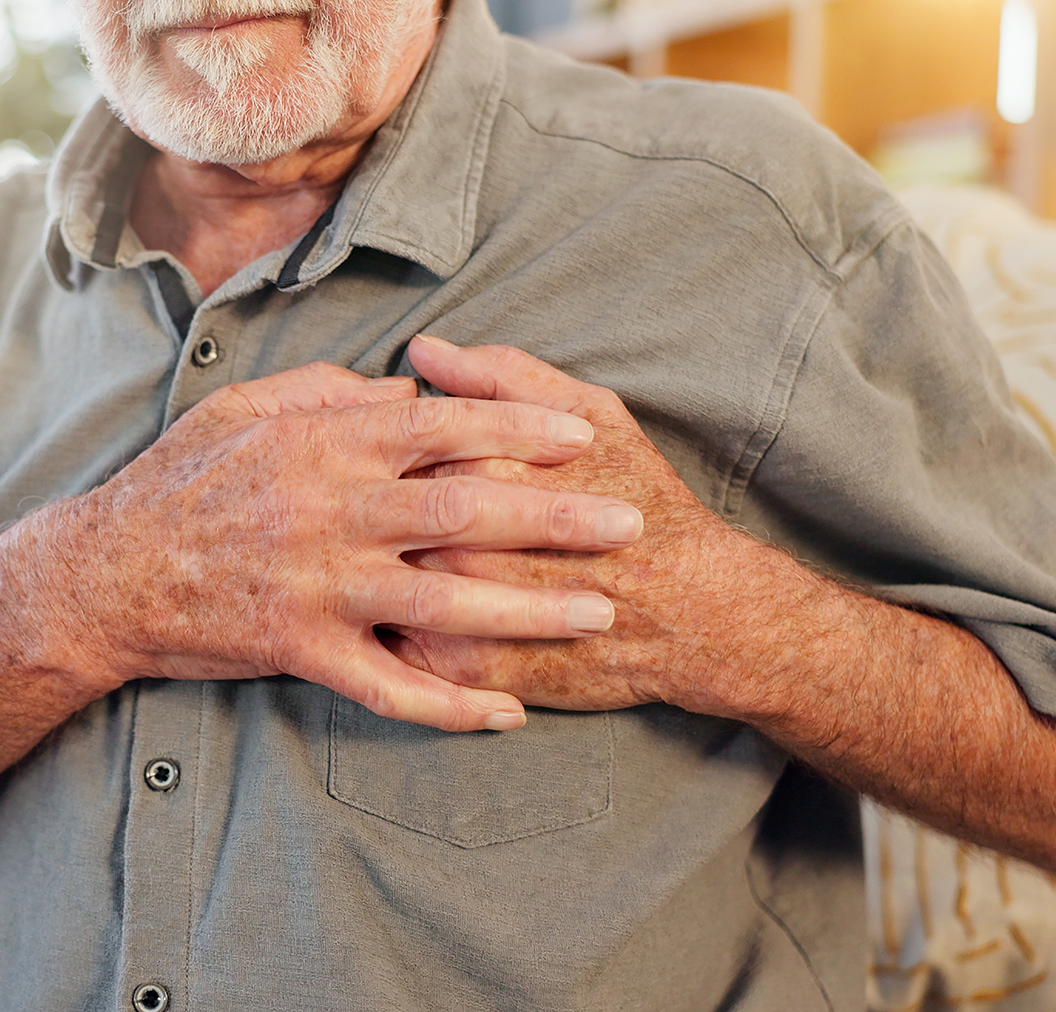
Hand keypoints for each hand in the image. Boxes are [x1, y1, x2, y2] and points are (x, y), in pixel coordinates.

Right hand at [28, 360, 648, 731]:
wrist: (104, 573)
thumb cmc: (179, 479)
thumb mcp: (244, 407)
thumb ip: (329, 391)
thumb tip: (405, 387)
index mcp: (322, 444)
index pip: (441, 427)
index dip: (519, 427)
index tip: (583, 433)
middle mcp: (330, 512)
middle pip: (464, 511)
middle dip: (554, 517)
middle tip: (628, 522)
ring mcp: (317, 585)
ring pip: (442, 600)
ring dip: (529, 609)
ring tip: (598, 612)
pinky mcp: (300, 648)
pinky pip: (387, 685)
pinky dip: (449, 704)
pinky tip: (505, 714)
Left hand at [389, 336, 797, 715]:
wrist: (695, 612)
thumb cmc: (644, 502)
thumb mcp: (591, 415)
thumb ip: (503, 377)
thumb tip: (425, 349)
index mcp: (476, 469)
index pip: (390, 447)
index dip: (378, 448)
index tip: (388, 455)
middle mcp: (454, 540)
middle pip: (371, 518)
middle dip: (360, 512)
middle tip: (373, 514)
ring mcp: (452, 609)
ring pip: (370, 583)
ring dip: (361, 571)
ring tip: (373, 558)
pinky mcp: (459, 666)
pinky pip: (389, 650)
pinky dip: (380, 630)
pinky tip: (389, 611)